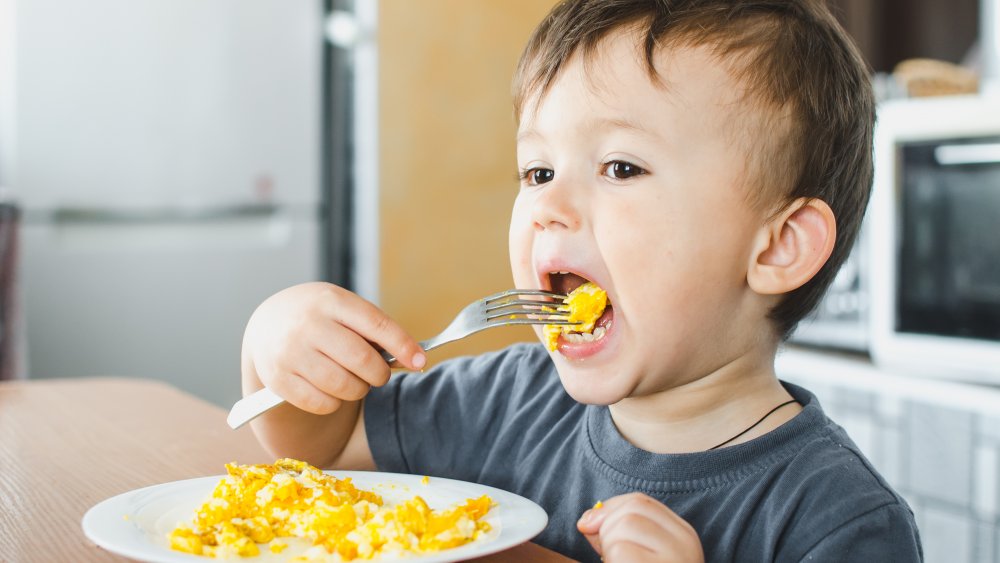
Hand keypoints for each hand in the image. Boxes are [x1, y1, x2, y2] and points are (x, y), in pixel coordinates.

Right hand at [241, 282, 425, 414]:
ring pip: (345, 387)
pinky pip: (324, 404)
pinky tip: (329, 388)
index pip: (376, 325)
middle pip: (363, 361)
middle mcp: (308, 324)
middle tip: (378, 374)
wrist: (267, 325)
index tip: (420, 361)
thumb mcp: (343, 309)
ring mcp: (290, 352)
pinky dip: (335, 403)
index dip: (403, 345)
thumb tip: (413, 359)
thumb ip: (375, 330)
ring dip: (358, 390)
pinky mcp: (279, 380)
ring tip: (352, 380)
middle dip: (380, 374)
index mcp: (331, 301)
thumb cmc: (319, 318)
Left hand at [577, 493, 703, 561]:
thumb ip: (618, 534)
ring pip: (622, 531)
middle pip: (629, 512)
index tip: (591, 527)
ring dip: (609, 552)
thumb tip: (588, 520)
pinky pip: (621, 555)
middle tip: (613, 560)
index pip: (640, 502)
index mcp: (682, 535)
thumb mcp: (641, 556)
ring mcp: (675, 561)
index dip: (608, 509)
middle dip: (606, 533)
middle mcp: (685, 545)